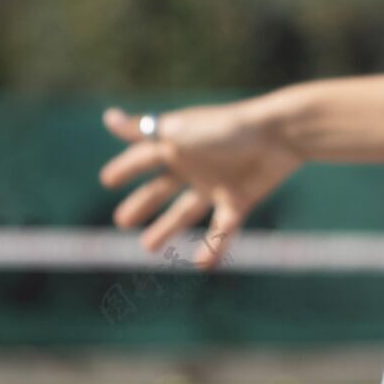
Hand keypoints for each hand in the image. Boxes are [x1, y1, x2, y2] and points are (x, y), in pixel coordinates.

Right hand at [99, 101, 302, 268]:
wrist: (276, 136)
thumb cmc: (224, 130)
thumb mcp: (179, 131)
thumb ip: (143, 131)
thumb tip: (108, 117)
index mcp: (179, 146)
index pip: (144, 159)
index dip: (126, 169)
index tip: (107, 180)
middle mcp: (196, 166)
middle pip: (163, 189)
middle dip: (144, 203)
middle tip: (122, 222)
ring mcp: (217, 185)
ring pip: (187, 212)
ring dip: (168, 228)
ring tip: (147, 247)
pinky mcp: (239, 201)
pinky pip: (222, 230)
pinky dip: (213, 248)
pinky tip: (201, 265)